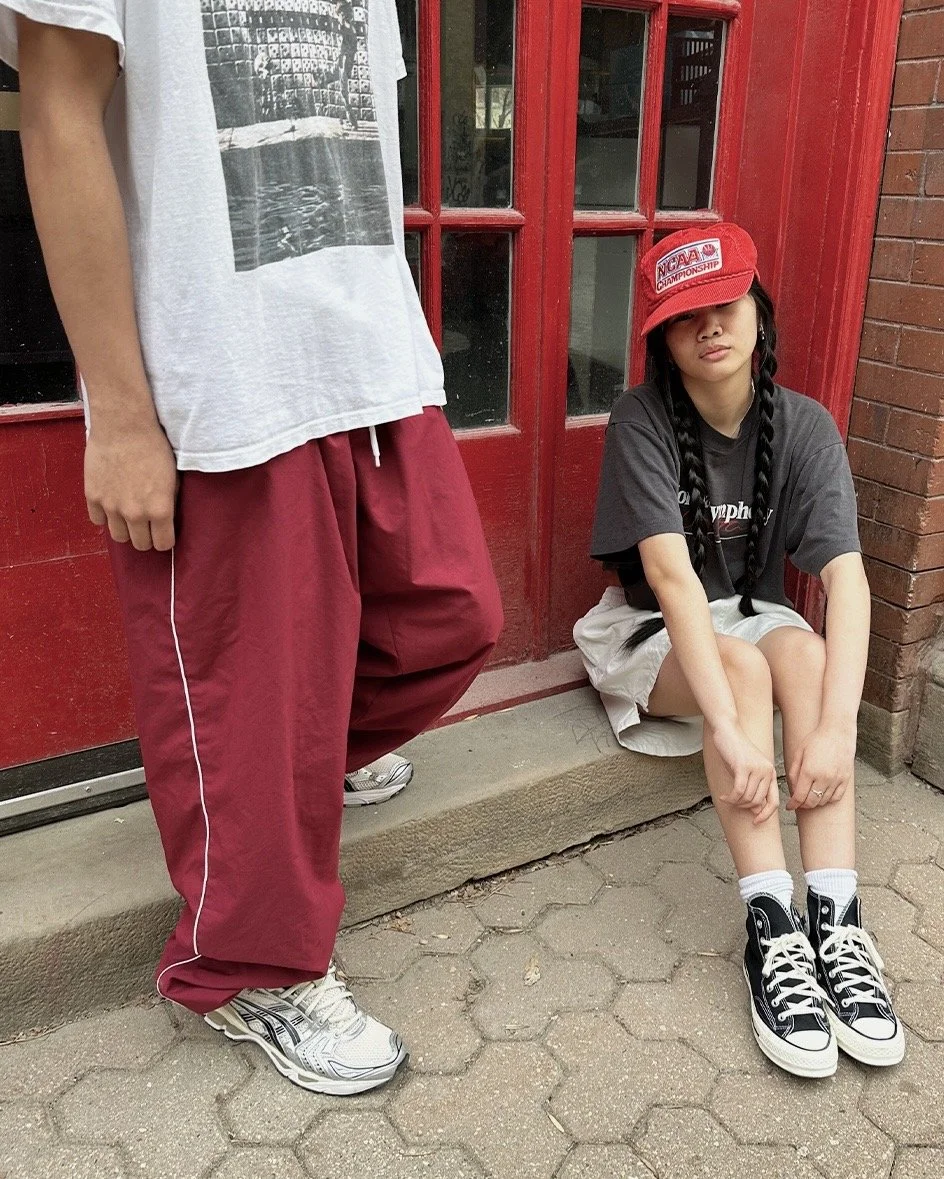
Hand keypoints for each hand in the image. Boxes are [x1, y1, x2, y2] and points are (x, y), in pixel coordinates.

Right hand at [85, 418, 178, 551]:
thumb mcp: (173, 477)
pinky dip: (105, 516)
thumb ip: (169, 502)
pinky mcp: (93, 496)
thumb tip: (167, 518)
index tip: (164, 532)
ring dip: (125, 529)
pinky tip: (112, 504)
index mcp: (160, 510)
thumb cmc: (153, 446)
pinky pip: (98, 520)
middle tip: (147, 524)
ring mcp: (112, 507)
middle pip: (140, 544)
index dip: (165, 539)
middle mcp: (136, 513)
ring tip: (129, 515)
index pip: (163, 544)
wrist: (124, 425)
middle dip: (146, 536)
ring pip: (119, 536)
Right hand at [709, 718, 779, 824]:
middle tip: (733, 802)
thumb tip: (756, 809)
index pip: (774, 801)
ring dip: (735, 802)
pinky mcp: (743, 767)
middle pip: (757, 802)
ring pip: (747, 798)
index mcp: (771, 772)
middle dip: (743, 807)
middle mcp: (767, 771)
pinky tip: (724, 797)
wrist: (728, 731)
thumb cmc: (735, 752)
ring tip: (727, 798)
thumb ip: (754, 788)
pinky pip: (738, 791)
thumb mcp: (747, 771)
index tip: (756, 821)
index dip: (766, 815)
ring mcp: (756, 768)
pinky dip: (730, 798)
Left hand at [786, 721, 855, 810]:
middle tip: (798, 802)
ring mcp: (836, 779)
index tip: (790, 806)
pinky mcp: (845, 779)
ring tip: (809, 797)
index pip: (799, 796)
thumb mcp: (799, 753)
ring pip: (823, 801)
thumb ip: (794, 772)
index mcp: (809, 771)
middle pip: (811, 802)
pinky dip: (828, 800)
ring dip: (815, 802)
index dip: (793, 804)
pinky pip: (836, 797)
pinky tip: (822, 795)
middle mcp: (823, 778)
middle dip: (803, 805)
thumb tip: (793, 790)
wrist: (838, 732)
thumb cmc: (816, 740)